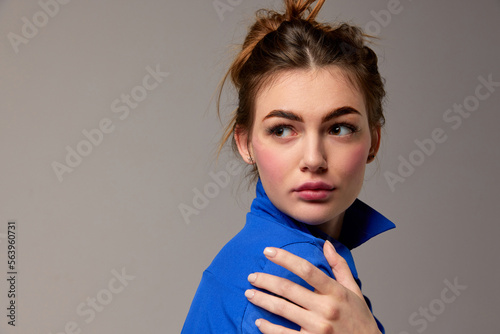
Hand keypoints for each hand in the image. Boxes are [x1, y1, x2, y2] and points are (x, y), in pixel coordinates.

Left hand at [244, 240, 380, 333]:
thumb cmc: (359, 319)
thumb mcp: (354, 291)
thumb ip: (339, 266)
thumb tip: (326, 244)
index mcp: (336, 292)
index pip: (306, 269)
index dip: (285, 258)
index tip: (268, 251)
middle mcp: (326, 309)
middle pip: (288, 289)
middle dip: (266, 280)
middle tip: (252, 276)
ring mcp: (318, 327)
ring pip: (282, 309)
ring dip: (262, 300)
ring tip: (250, 293)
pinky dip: (268, 327)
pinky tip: (259, 321)